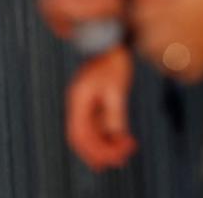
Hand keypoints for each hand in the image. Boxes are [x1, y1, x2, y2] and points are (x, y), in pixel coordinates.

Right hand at [66, 44, 136, 170]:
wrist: (109, 43)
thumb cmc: (113, 62)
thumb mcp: (117, 89)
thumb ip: (115, 114)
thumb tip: (117, 138)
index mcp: (78, 99)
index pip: (80, 135)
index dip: (97, 151)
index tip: (119, 155)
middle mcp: (76, 104)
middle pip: (80, 138)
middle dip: (99, 153)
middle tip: (122, 160)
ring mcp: (82, 104)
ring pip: (87, 134)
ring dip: (104, 146)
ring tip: (126, 149)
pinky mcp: (90, 103)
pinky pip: (94, 126)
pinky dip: (106, 136)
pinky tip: (122, 139)